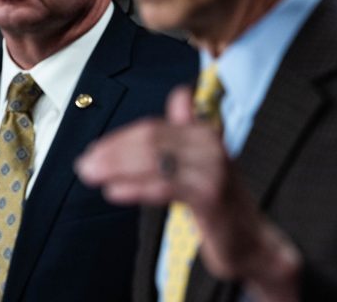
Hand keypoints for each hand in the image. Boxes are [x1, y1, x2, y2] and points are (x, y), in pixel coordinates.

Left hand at [75, 86, 301, 300]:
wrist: (252, 242)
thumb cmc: (218, 201)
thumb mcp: (201, 161)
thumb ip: (186, 129)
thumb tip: (181, 94)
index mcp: (205, 133)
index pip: (152, 128)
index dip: (119, 139)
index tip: (94, 151)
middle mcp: (211, 145)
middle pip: (150, 140)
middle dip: (112, 152)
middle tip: (84, 164)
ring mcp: (213, 170)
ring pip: (154, 160)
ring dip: (116, 167)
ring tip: (91, 176)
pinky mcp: (211, 197)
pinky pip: (165, 187)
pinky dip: (135, 187)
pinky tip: (113, 191)